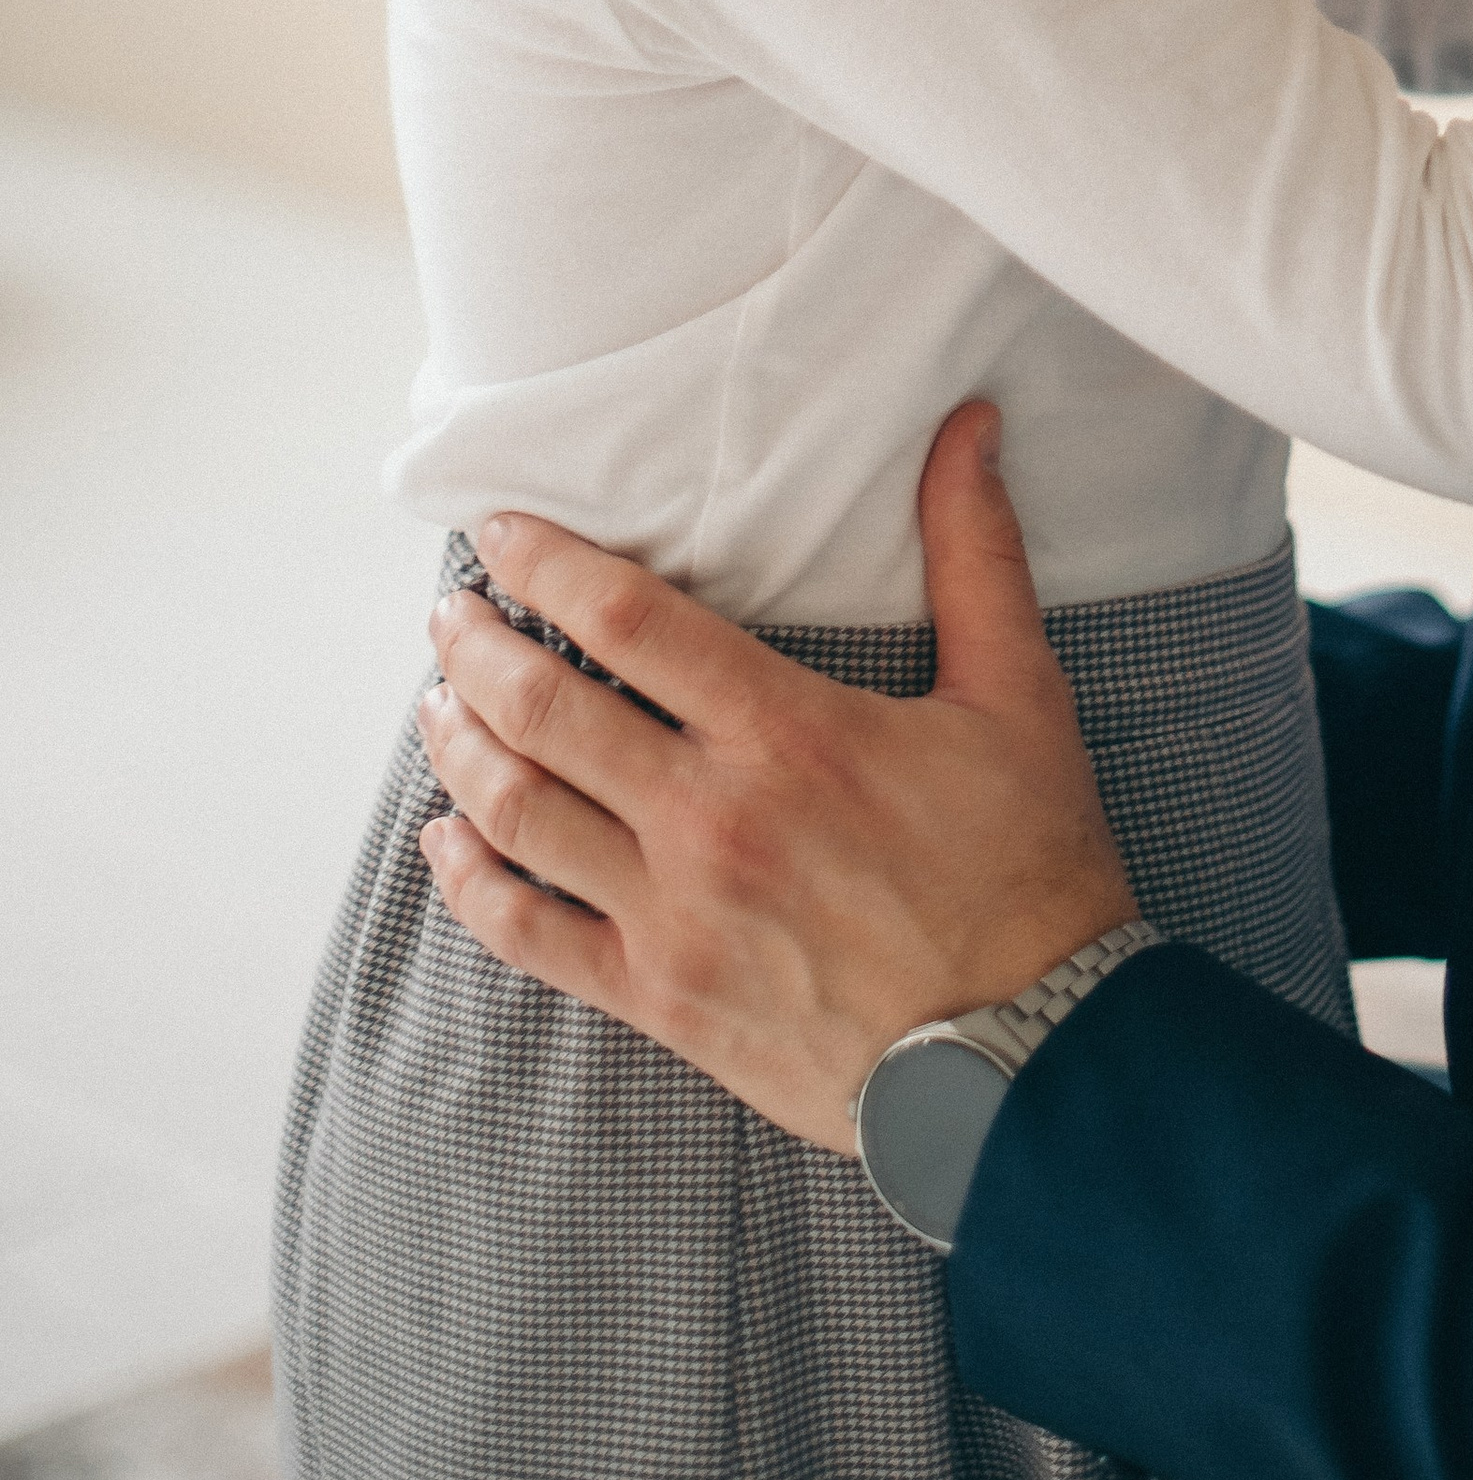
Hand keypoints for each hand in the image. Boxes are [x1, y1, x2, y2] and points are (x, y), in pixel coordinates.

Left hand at [415, 403, 1138, 1152]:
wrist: (1027, 1053)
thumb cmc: (1026, 868)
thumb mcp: (1015, 694)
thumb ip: (976, 552)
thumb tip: (969, 426)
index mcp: (785, 733)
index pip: (629, 620)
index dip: (548, 565)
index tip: (500, 533)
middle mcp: (710, 818)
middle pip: (547, 711)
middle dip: (479, 648)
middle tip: (449, 613)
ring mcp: (675, 916)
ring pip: (522, 816)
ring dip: (461, 750)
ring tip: (438, 703)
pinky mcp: (663, 998)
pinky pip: (532, 935)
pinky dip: (471, 883)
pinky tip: (444, 843)